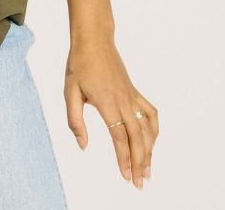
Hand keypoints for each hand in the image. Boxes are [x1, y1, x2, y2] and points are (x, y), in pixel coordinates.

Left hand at [64, 33, 158, 189]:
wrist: (94, 40)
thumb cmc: (79, 65)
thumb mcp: (69, 91)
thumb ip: (75, 120)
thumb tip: (83, 146)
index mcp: (106, 102)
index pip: (119, 137)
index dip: (124, 159)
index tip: (126, 176)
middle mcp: (123, 100)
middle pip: (137, 137)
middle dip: (139, 162)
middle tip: (140, 183)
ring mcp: (131, 96)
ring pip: (147, 128)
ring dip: (149, 151)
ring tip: (148, 170)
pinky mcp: (134, 91)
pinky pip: (150, 113)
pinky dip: (154, 129)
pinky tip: (152, 142)